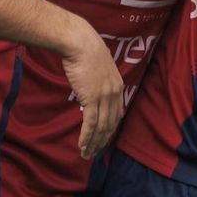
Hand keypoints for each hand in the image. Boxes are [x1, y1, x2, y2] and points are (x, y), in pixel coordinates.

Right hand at [60, 21, 124, 159]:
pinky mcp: (92, 98)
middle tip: (95, 153)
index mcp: (117, 85)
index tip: (103, 139)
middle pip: (111, 124)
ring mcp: (104, 96)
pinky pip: (91, 123)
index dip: (110, 129)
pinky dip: (87, 136)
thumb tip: (90, 86)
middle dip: (103, 141)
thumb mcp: (97, 66)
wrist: (79, 42)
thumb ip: (97, 79)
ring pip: (101, 127)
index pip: (117, 114)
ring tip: (87, 154)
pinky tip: (82, 145)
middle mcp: (114, 93)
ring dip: (93, 143)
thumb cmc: (85, 49)